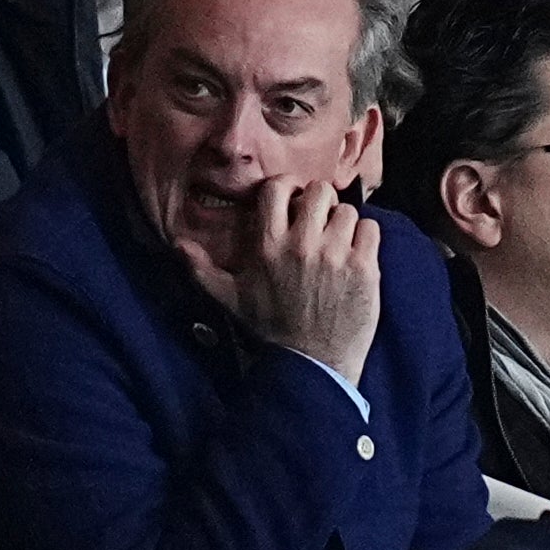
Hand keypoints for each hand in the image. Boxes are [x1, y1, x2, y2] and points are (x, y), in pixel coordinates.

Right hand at [195, 178, 383, 382]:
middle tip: (321, 219)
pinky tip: (358, 254)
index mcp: (268, 244)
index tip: (294, 199)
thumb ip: (202, 269)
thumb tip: (178, 244)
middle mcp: (302, 243)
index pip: (277, 189)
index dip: (288, 187)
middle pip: (320, 191)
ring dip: (345, 223)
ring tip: (339, 241)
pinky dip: (366, 237)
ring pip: (348, 211)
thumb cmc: (270, 329)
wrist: (312, 362)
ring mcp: (336, 254)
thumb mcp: (228, 299)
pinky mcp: (364, 269)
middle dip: (321, 201)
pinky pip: (372, 230)